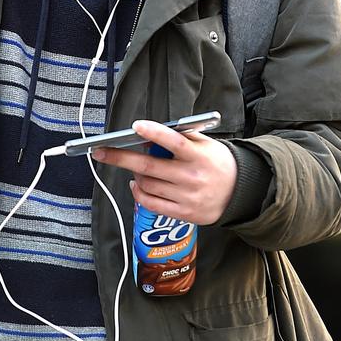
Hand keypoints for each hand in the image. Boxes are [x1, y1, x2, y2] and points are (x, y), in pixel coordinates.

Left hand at [93, 119, 237, 224]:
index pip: (174, 141)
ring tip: (134, 167)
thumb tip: (150, 133)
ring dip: (134, 174)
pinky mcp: (183, 213)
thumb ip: (182, 138)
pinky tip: (136, 184)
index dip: (154, 133)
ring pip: (146, 184)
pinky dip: (138, 193)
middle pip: (148, 166)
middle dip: (120, 158)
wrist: (240, 192)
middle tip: (100, 151)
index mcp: (199, 155)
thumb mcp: (207, 145)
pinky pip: (151, 203)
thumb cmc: (217, 163)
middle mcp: (192, 177)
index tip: (136, 126)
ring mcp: (187, 197)